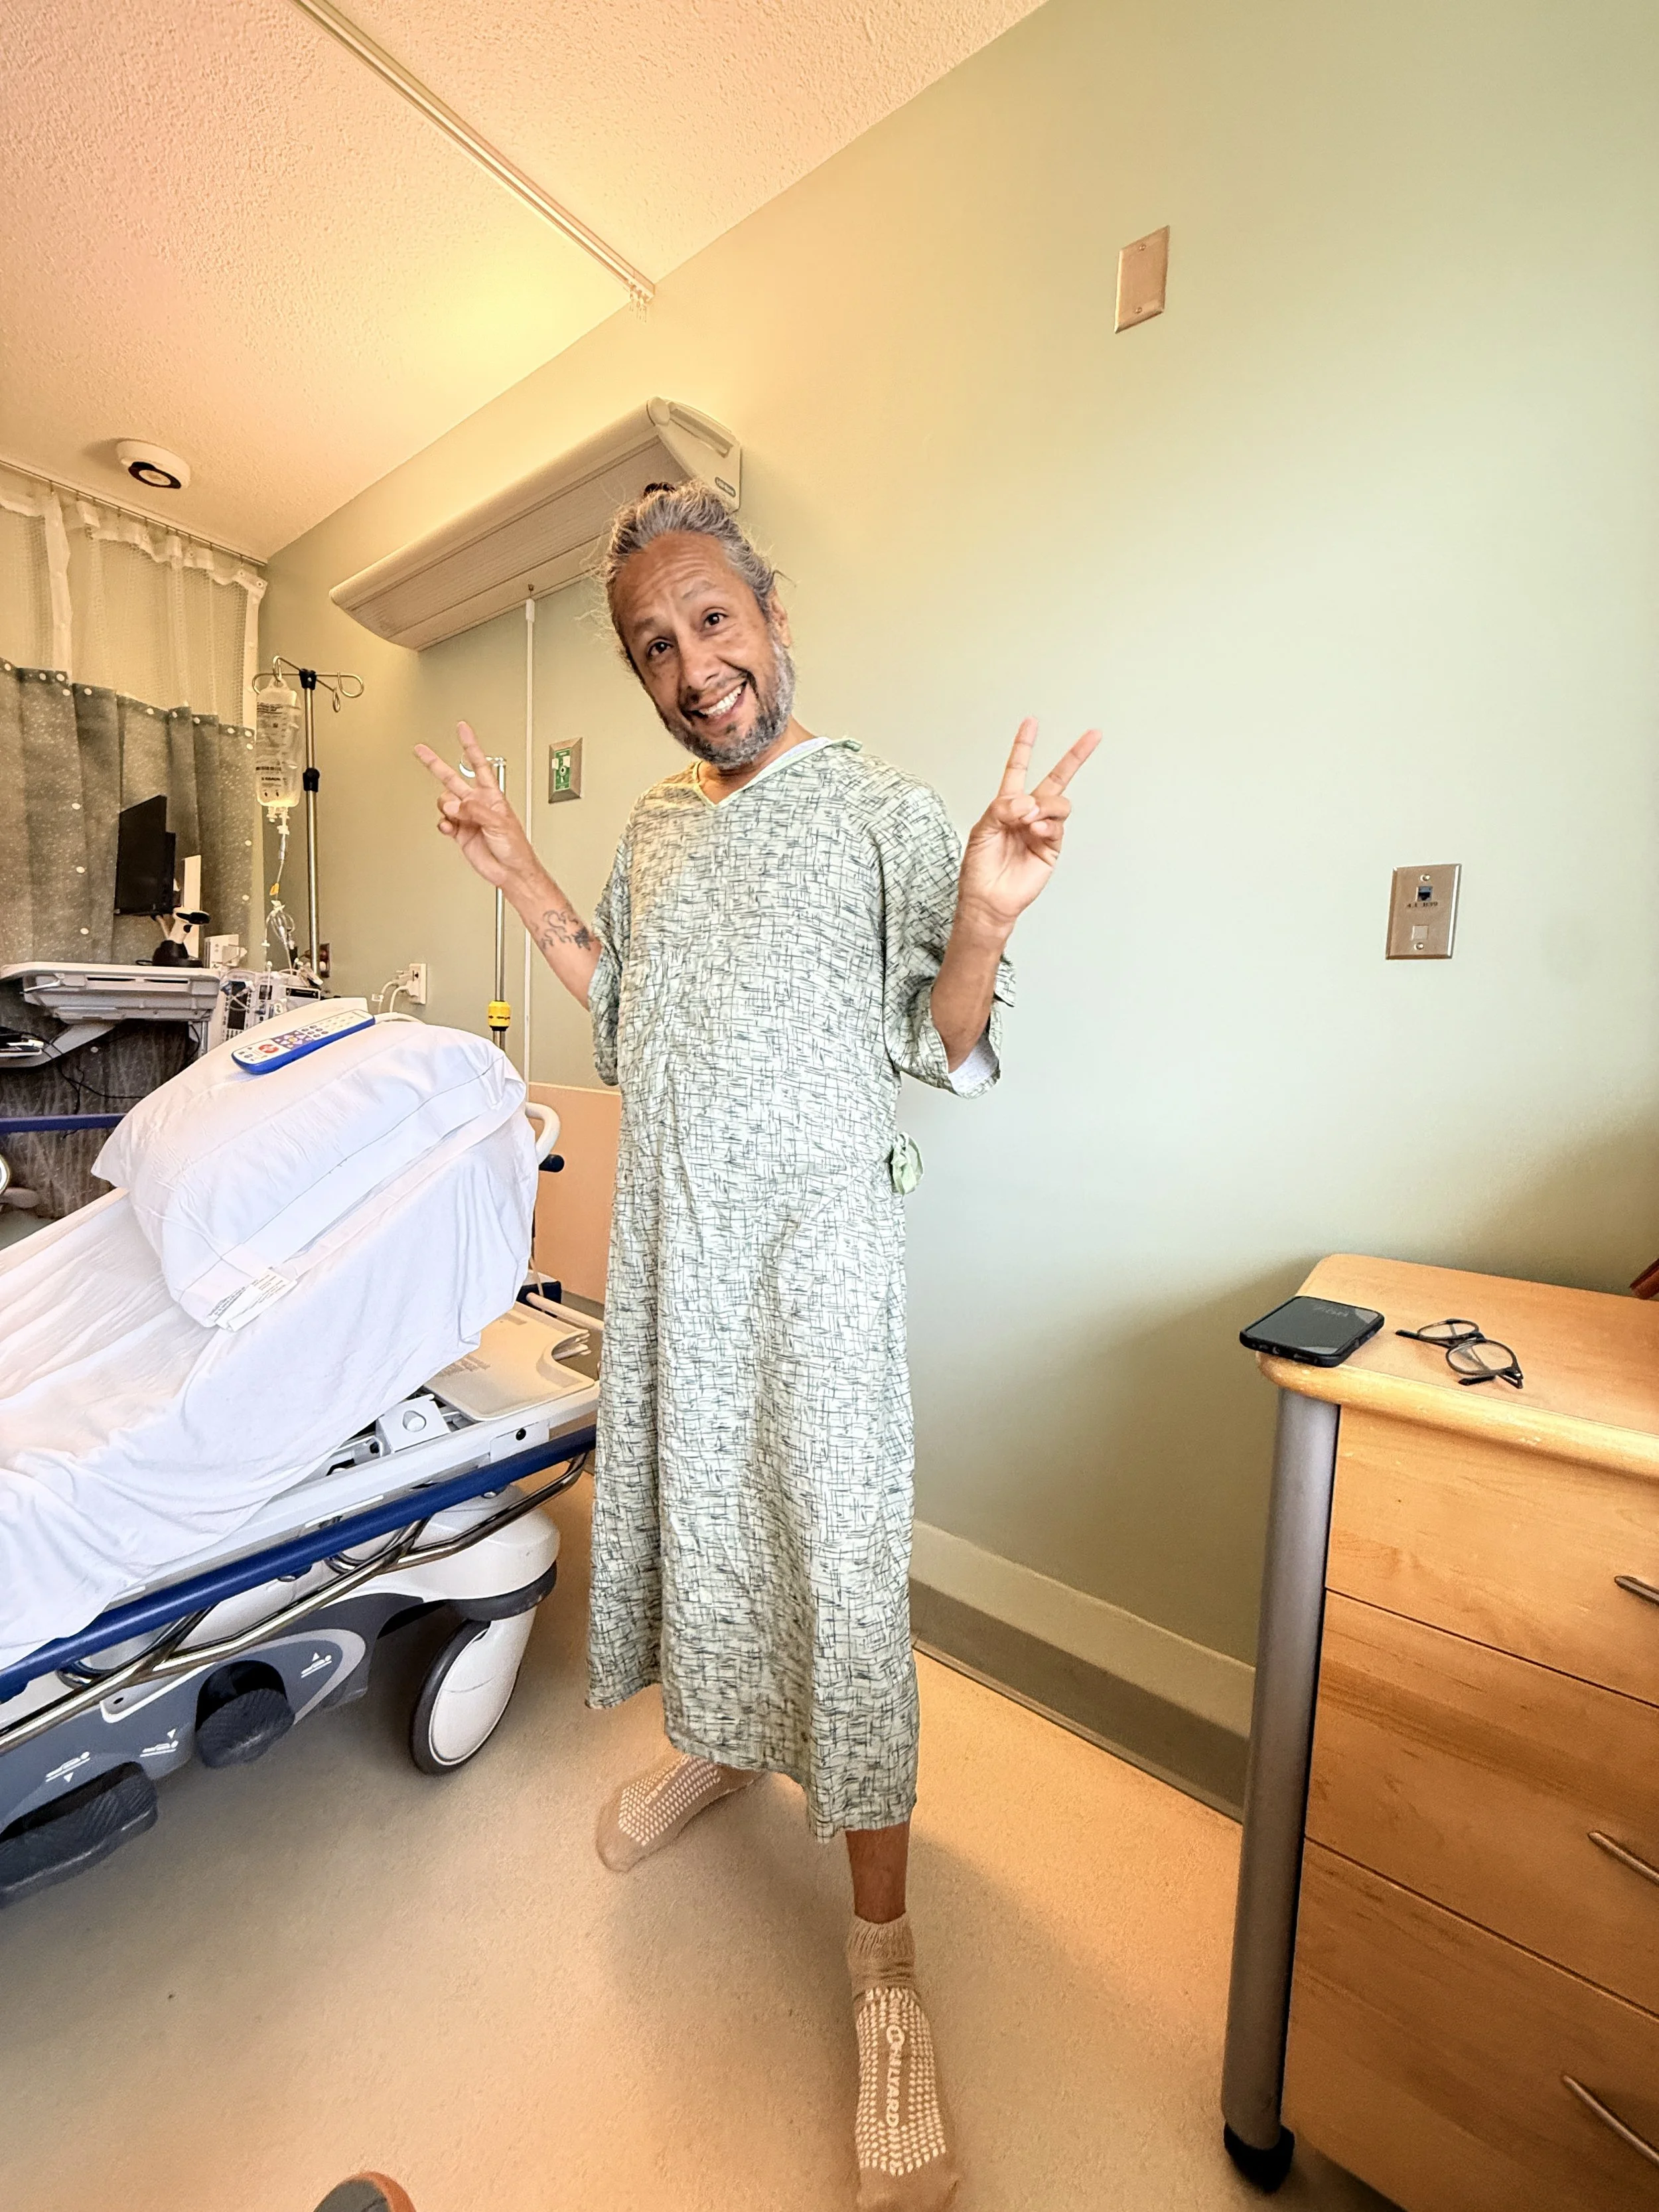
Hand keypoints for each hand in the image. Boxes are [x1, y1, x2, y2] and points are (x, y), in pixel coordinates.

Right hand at [414, 722, 537, 893]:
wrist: (511, 872)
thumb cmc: (516, 848)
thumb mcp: (500, 823)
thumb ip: (475, 810)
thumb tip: (454, 804)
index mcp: (491, 795)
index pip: (478, 764)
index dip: (470, 745)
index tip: (462, 729)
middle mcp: (477, 804)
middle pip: (452, 778)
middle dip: (436, 764)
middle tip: (421, 750)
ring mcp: (467, 818)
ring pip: (445, 802)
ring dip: (447, 808)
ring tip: (456, 818)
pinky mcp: (460, 832)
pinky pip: (444, 822)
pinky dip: (444, 824)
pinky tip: (450, 828)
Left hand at [957, 718, 1099, 935]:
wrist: (989, 899)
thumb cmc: (979, 868)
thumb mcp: (982, 830)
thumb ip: (1003, 808)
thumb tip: (1029, 801)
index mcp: (1007, 804)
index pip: (1018, 768)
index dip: (1025, 746)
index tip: (1031, 723)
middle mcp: (1028, 813)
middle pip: (1056, 778)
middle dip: (1075, 756)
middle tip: (1092, 736)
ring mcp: (1042, 829)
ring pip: (1058, 802)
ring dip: (1045, 807)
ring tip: (1028, 822)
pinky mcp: (1051, 846)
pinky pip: (1057, 825)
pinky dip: (1047, 825)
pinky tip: (1035, 831)